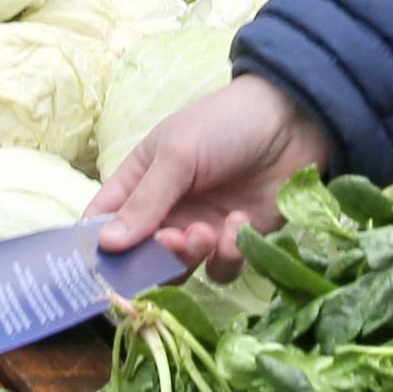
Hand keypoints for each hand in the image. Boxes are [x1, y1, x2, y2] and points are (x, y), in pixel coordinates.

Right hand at [90, 75, 330, 273]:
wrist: (295, 119)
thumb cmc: (226, 124)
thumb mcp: (178, 156)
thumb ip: (145, 202)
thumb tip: (105, 245)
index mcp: (140, 182)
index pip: (104, 222)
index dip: (97, 248)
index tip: (99, 271)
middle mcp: (166, 210)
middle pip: (141, 256)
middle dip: (153, 258)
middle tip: (173, 240)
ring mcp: (202, 228)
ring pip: (181, 269)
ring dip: (190, 257)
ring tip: (207, 232)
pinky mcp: (237, 241)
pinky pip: (221, 269)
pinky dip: (227, 255)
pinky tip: (240, 222)